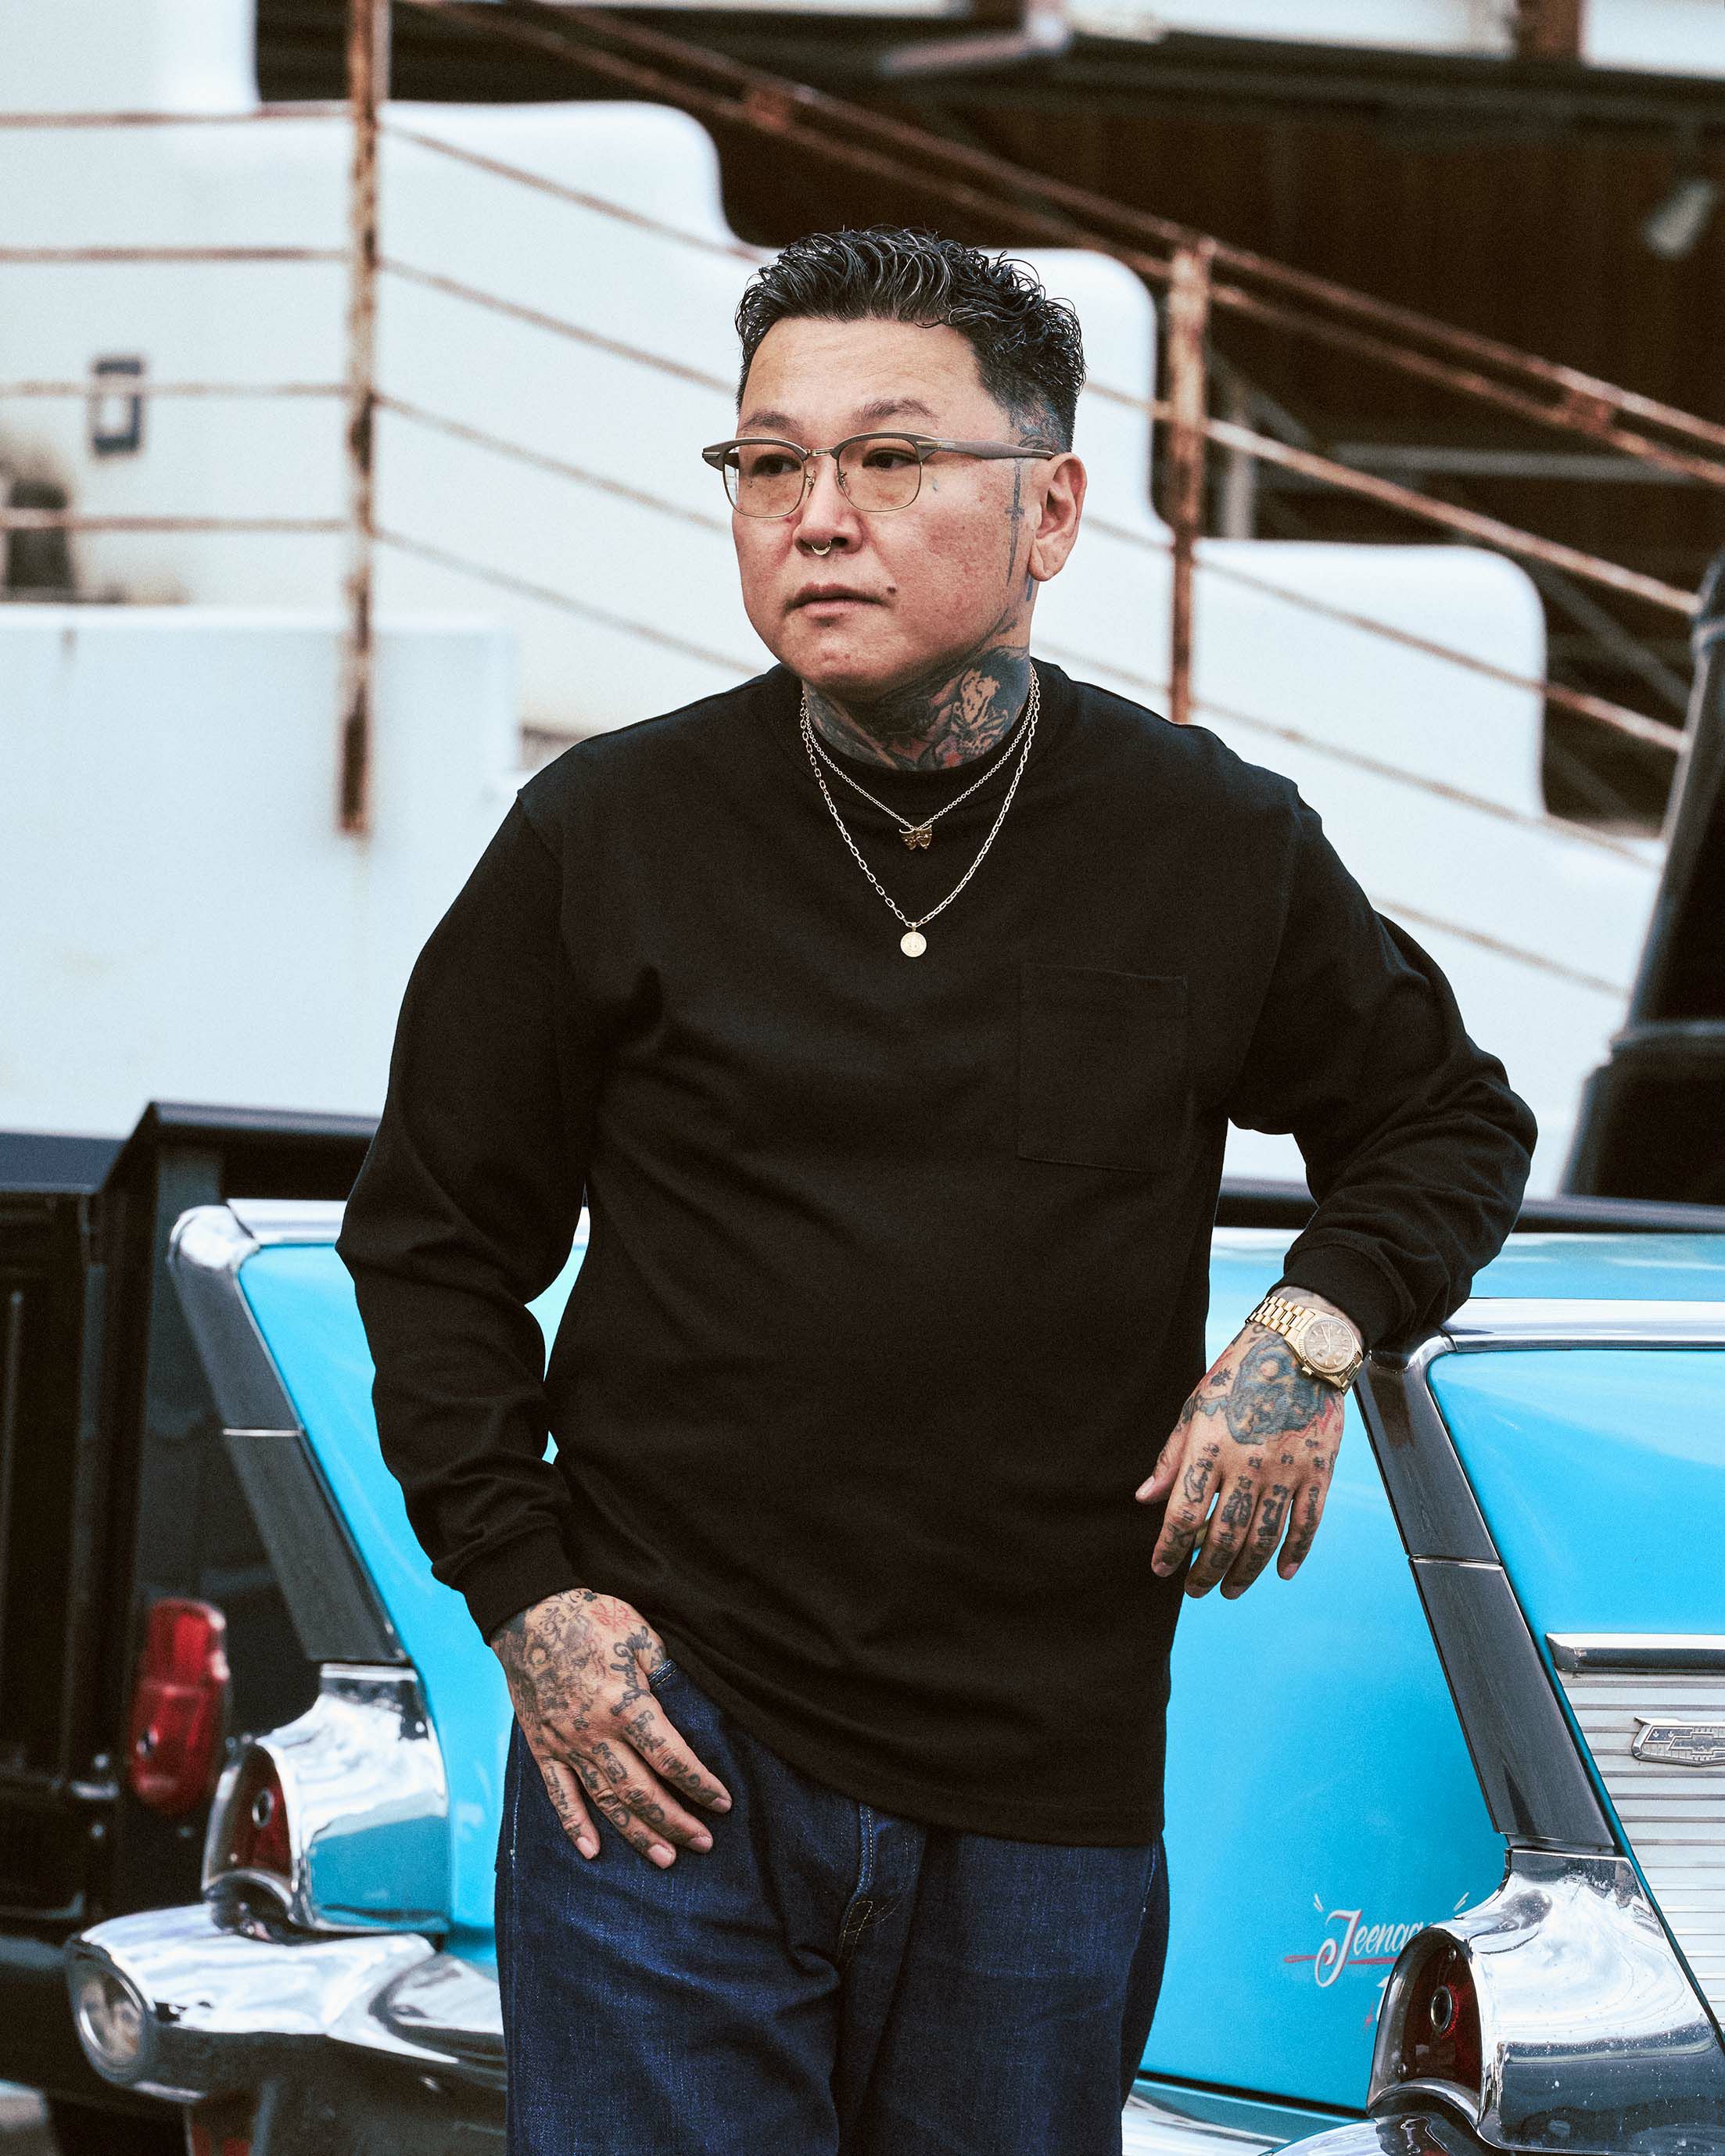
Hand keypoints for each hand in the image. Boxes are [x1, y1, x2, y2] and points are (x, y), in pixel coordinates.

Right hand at [489, 1587, 733, 1865]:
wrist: (529, 1614)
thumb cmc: (590, 1617)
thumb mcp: (639, 1633)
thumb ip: (665, 1672)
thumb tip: (689, 1701)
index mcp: (626, 1705)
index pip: (671, 1758)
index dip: (700, 1784)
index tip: (723, 1803)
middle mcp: (596, 1734)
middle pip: (643, 1791)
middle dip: (676, 1821)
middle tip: (704, 1844)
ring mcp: (567, 1745)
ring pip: (607, 1801)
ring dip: (637, 1833)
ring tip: (666, 1859)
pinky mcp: (543, 1747)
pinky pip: (558, 1794)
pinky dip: (574, 1825)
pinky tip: (592, 1851)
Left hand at [1133, 1296, 1350, 1596]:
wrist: (1299, 1348)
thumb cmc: (1239, 1374)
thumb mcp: (1195, 1407)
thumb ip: (1172, 1456)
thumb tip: (1145, 1498)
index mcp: (1210, 1448)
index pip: (1184, 1513)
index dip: (1169, 1548)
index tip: (1160, 1569)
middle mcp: (1248, 1465)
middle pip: (1223, 1536)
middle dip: (1204, 1570)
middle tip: (1194, 1590)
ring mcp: (1287, 1471)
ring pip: (1264, 1538)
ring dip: (1244, 1572)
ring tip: (1229, 1591)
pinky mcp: (1319, 1472)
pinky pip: (1308, 1523)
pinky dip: (1296, 1553)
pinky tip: (1282, 1573)